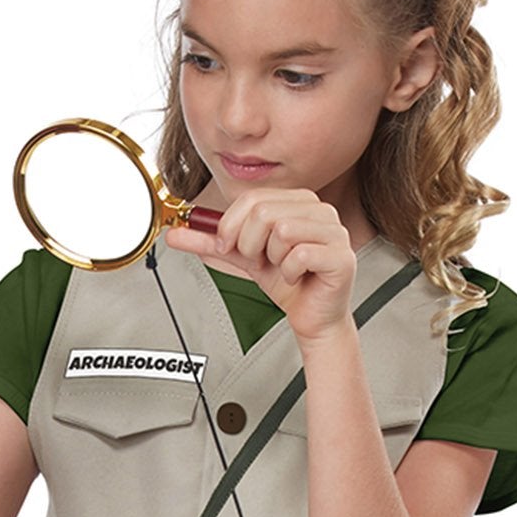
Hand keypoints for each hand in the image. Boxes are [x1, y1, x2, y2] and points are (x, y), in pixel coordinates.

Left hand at [160, 190, 356, 345]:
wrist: (312, 318)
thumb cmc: (287, 284)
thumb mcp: (243, 258)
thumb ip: (211, 243)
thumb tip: (174, 233)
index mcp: (298, 201)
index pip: (253, 198)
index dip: (232, 226)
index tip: (229, 247)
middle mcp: (319, 209)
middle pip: (264, 212)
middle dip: (251, 245)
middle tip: (263, 261)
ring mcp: (334, 230)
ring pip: (281, 230)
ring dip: (273, 259)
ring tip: (284, 269)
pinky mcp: (341, 255)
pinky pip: (299, 255)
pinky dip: (290, 273)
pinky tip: (298, 278)